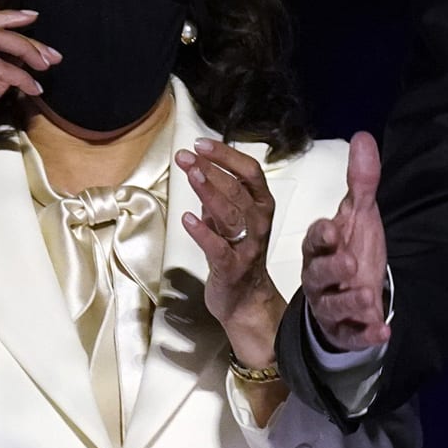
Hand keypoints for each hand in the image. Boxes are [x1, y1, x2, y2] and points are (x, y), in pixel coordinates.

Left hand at [176, 138, 282, 369]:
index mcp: (261, 208)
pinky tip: (186, 217)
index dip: (226, 156)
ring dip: (210, 192)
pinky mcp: (231, 268)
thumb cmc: (237, 258)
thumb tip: (199, 170)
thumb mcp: (231, 222)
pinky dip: (202, 231)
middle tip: (186, 156)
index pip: (250, 173)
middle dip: (211, 169)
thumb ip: (218, 198)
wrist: (246, 303)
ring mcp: (247, 246)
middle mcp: (258, 223)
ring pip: (231, 213)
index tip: (201, 144)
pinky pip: (217, 247)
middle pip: (238, 188)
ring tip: (191, 174)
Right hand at [299, 132, 388, 351]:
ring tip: (367, 297)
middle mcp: (319, 277)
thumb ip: (361, 181)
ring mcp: (330, 306)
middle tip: (349, 262)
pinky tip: (382, 333)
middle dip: (333, 268)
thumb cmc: (349, 249)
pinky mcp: (345, 330)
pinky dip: (365, 334)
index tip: (332, 227)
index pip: (315, 239)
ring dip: (350, 302)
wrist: (351, 295)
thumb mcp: (359, 215)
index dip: (322, 234)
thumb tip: (363, 136)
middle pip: (318, 273)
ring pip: (333, 305)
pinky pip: (352, 334)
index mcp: (319, 248)